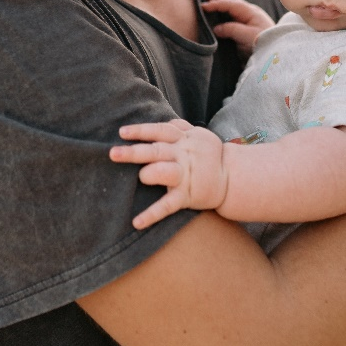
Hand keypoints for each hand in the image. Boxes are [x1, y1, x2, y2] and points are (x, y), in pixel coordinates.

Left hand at [112, 119, 229, 228]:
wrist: (232, 177)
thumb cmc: (209, 154)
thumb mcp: (199, 135)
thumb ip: (180, 127)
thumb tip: (161, 122)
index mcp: (183, 139)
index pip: (160, 131)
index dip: (141, 131)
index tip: (122, 132)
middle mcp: (183, 155)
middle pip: (156, 151)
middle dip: (134, 152)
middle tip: (113, 153)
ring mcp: (185, 176)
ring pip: (164, 172)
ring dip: (148, 174)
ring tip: (139, 177)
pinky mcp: (187, 196)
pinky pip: (168, 206)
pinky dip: (152, 215)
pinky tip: (136, 223)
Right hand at [201, 0, 275, 50]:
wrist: (278, 49)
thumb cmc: (264, 42)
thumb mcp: (247, 37)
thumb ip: (232, 30)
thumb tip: (216, 28)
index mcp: (249, 11)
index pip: (229, 4)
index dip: (215, 4)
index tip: (202, 6)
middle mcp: (249, 9)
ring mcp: (250, 13)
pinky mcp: (249, 20)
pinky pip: (235, 5)